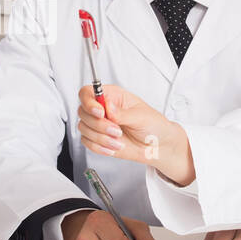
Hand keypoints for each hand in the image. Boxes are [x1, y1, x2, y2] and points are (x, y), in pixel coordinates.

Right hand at [76, 84, 194, 184]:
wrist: (157, 146)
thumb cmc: (153, 126)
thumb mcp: (141, 117)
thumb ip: (122, 113)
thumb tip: (108, 107)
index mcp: (112, 96)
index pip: (88, 93)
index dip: (89, 102)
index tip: (100, 113)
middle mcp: (103, 109)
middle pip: (83, 112)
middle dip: (99, 125)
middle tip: (116, 130)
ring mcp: (99, 125)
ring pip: (84, 128)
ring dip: (101, 137)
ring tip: (118, 140)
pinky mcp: (98, 139)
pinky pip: (87, 142)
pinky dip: (99, 147)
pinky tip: (113, 146)